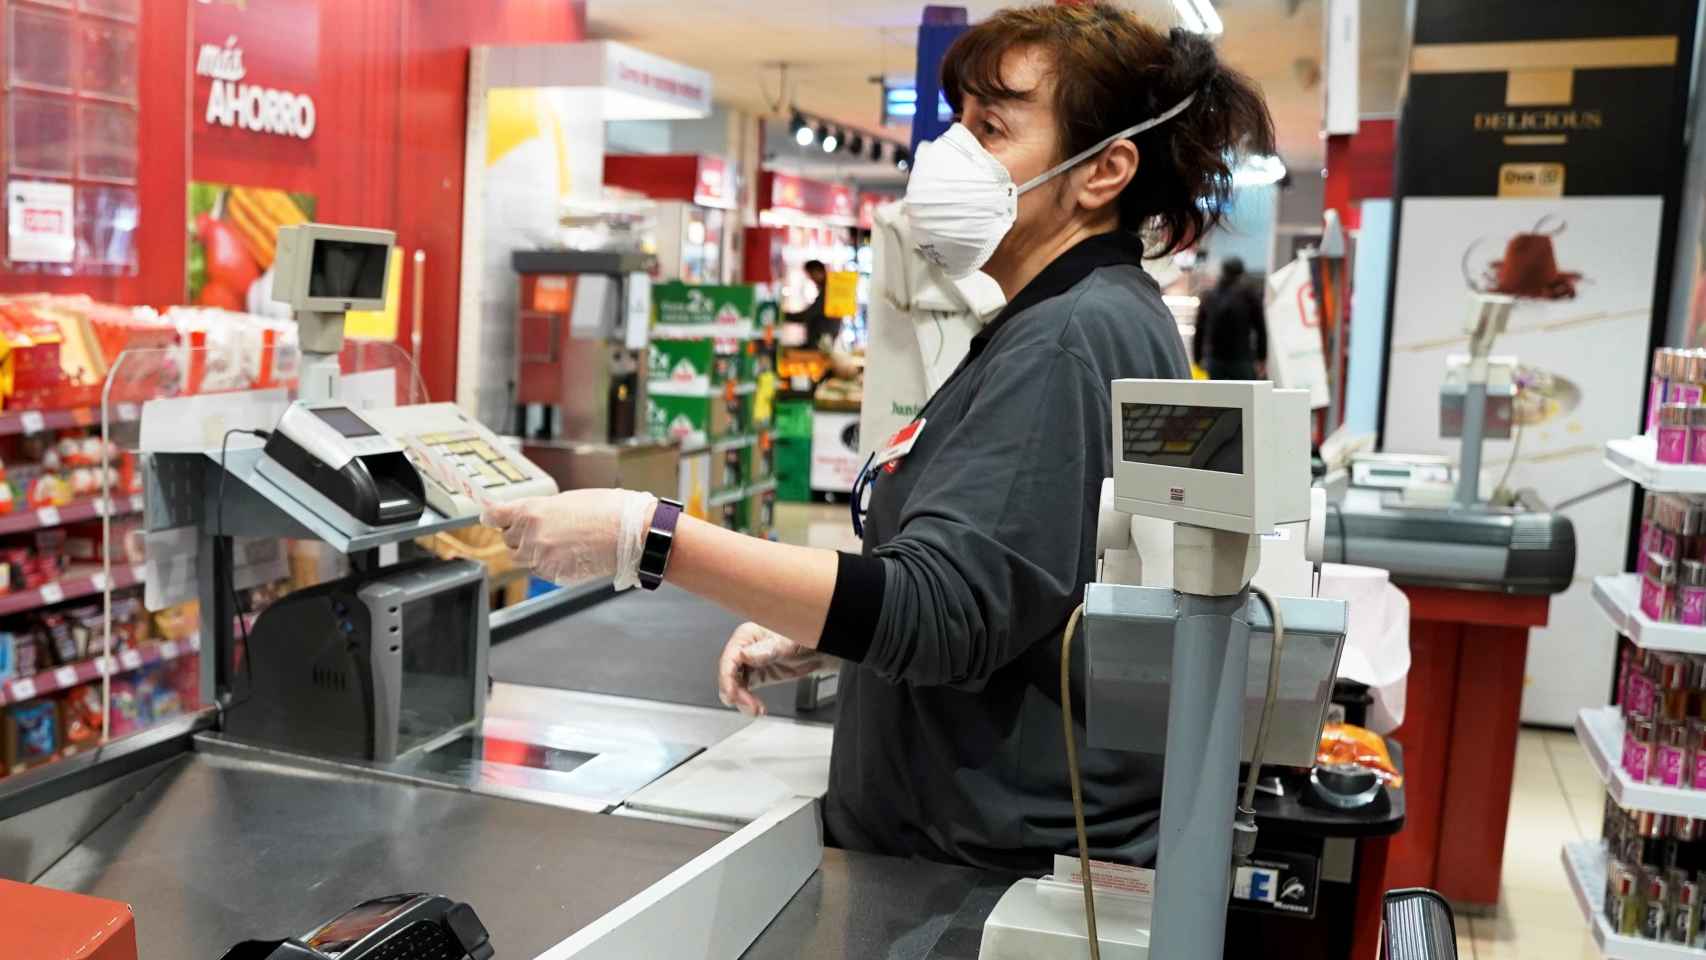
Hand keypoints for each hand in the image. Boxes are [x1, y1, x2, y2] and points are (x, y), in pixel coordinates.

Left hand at [483, 489, 655, 588]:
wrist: (632, 534)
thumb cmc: (606, 511)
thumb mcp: (567, 501)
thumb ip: (540, 511)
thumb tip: (526, 518)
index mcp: (531, 511)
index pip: (494, 516)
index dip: (491, 516)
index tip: (490, 517)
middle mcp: (530, 536)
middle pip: (508, 540)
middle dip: (519, 535)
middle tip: (542, 529)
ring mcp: (541, 558)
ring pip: (521, 559)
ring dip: (531, 551)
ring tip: (558, 542)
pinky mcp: (554, 575)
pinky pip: (540, 571)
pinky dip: (548, 564)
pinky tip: (569, 554)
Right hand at [717, 622, 829, 716]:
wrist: (817, 652)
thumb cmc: (803, 639)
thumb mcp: (788, 644)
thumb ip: (768, 649)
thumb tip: (746, 654)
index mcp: (747, 635)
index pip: (729, 658)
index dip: (727, 678)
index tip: (731, 693)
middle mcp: (745, 649)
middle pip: (729, 674)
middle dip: (736, 693)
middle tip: (749, 706)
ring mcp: (749, 663)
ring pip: (734, 686)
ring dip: (742, 701)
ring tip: (756, 709)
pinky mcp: (756, 676)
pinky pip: (744, 691)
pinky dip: (748, 702)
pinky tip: (758, 708)